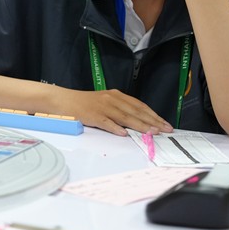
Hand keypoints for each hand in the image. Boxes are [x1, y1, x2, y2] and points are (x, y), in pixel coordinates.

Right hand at [54, 87, 172, 135]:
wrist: (63, 100)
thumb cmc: (84, 103)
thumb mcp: (104, 102)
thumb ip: (120, 110)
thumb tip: (137, 122)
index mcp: (116, 96)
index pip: (139, 105)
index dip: (153, 115)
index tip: (164, 123)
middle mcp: (111, 99)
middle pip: (135, 111)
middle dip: (152, 121)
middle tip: (165, 130)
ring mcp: (102, 107)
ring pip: (125, 117)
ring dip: (140, 125)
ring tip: (151, 132)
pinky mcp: (92, 115)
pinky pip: (106, 122)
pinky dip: (115, 128)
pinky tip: (124, 134)